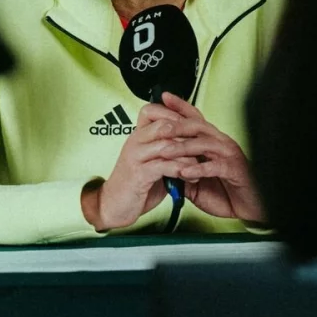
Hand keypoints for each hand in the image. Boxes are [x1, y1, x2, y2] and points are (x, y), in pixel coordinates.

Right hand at [82, 100, 200, 231]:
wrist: (113, 205)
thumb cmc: (136, 184)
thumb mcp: (151, 161)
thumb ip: (166, 149)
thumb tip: (192, 141)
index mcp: (138, 136)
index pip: (153, 110)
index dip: (175, 113)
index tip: (193, 127)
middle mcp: (135, 142)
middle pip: (164, 124)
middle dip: (188, 135)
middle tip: (202, 147)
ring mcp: (135, 156)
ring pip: (168, 144)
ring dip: (189, 156)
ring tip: (200, 166)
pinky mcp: (138, 174)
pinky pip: (164, 165)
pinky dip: (182, 170)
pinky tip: (191, 177)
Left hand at [159, 93, 265, 223]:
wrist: (247, 210)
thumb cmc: (224, 193)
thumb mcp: (194, 181)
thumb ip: (178, 170)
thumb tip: (158, 164)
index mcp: (210, 141)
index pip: (194, 118)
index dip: (180, 106)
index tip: (164, 97)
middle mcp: (220, 143)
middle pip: (198, 126)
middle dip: (176, 125)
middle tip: (158, 129)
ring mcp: (229, 155)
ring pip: (205, 144)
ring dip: (183, 147)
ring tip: (165, 152)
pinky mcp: (235, 170)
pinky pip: (216, 166)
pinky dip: (199, 168)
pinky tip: (185, 172)